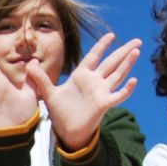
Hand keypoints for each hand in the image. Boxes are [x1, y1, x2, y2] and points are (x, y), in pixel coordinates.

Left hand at [25, 33, 139, 149]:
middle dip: (123, 51)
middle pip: (111, 62)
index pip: (94, 56)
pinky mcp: (104, 104)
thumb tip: (29, 63)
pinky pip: (118, 96)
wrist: (67, 131)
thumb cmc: (60, 112)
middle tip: (137, 41)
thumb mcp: (48, 92)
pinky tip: (133, 81)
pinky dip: (126, 90)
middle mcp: (94, 81)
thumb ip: (39, 77)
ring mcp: (101, 92)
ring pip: (117, 74)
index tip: (111, 35)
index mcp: (81, 76)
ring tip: (136, 52)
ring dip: (127, 64)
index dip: (102, 46)